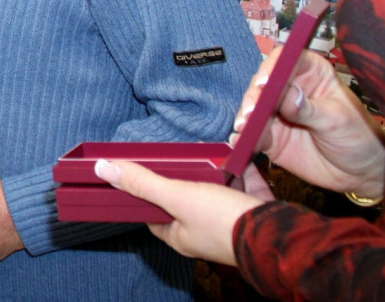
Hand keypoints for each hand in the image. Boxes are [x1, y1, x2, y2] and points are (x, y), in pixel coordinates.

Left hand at [94, 159, 265, 265]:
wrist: (281, 235)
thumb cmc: (226, 223)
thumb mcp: (178, 197)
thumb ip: (143, 183)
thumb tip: (104, 170)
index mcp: (179, 235)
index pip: (150, 211)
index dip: (142, 190)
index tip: (138, 169)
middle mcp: (201, 231)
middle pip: (182, 197)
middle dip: (181, 174)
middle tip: (174, 153)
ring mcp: (227, 220)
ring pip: (213, 188)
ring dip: (210, 168)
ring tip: (202, 149)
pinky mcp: (251, 207)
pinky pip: (241, 182)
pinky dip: (237, 166)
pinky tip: (234, 151)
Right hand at [232, 47, 384, 197]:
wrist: (357, 172)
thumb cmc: (357, 137)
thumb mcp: (337, 120)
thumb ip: (311, 109)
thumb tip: (288, 95)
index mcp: (311, 73)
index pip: (286, 60)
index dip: (272, 67)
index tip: (265, 82)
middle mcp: (289, 89)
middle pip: (263, 82)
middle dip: (254, 95)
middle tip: (252, 110)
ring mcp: (276, 112)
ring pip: (253, 107)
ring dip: (245, 116)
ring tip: (243, 127)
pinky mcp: (269, 134)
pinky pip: (251, 133)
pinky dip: (243, 137)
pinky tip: (240, 141)